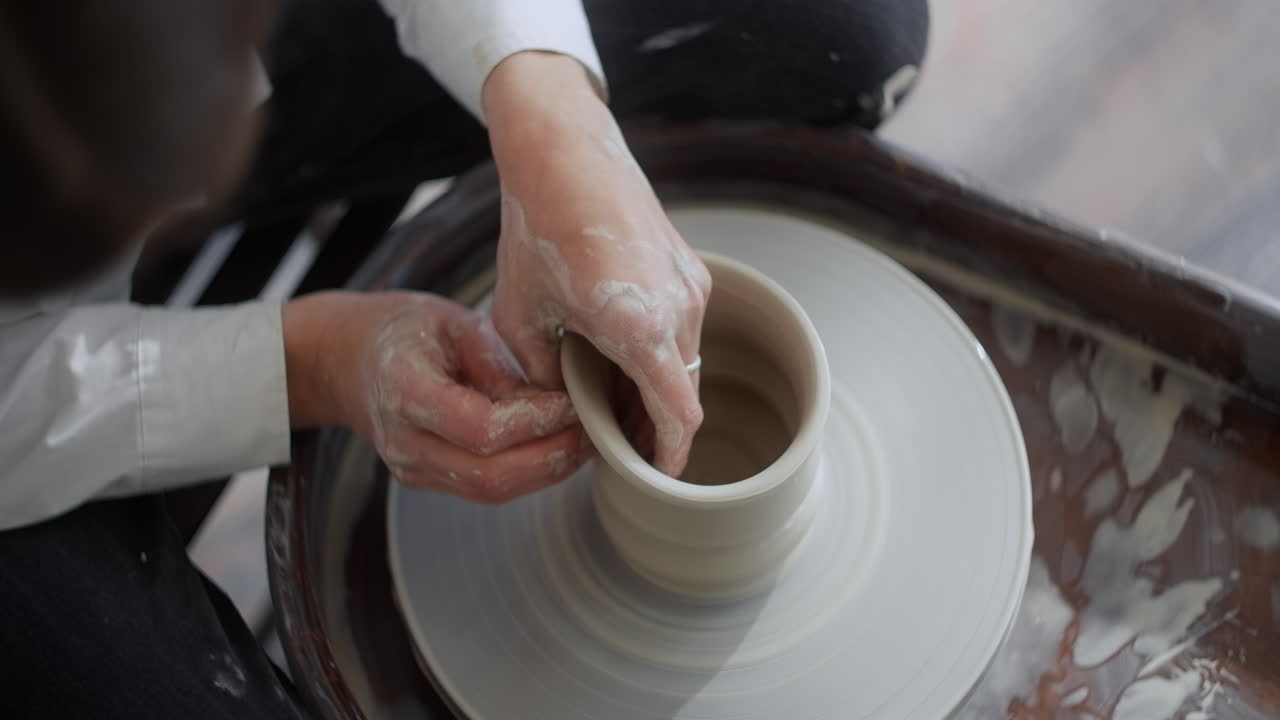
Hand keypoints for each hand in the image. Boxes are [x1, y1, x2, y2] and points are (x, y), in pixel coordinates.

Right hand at [283, 291, 587, 502]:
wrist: (348, 360)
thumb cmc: (405, 330)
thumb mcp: (454, 322)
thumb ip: (499, 363)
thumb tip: (555, 400)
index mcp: (404, 390)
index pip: (480, 428)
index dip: (534, 422)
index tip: (573, 401)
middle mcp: (405, 441)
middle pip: (489, 476)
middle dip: (552, 458)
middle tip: (594, 431)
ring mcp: (413, 468)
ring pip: (491, 491)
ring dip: (546, 472)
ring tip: (585, 441)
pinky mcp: (428, 479)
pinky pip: (485, 488)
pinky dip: (528, 473)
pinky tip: (557, 449)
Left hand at [482, 52, 712, 476]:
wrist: (565, 153)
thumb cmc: (537, 231)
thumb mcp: (521, 316)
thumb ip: (543, 373)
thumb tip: (562, 403)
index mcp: (642, 327)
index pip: (679, 416)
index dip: (671, 454)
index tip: (657, 477)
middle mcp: (680, 308)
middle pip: (682, 392)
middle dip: (653, 423)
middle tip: (617, 443)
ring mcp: (691, 284)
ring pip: (684, 359)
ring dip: (655, 384)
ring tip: (608, 395)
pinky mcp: (690, 267)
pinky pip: (682, 325)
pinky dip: (658, 349)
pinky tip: (617, 349)